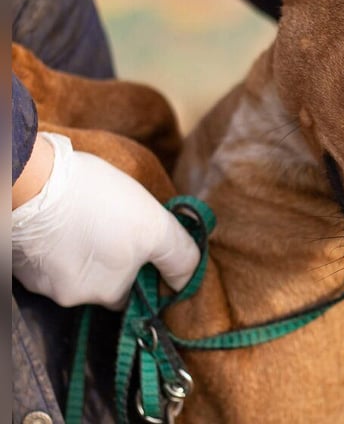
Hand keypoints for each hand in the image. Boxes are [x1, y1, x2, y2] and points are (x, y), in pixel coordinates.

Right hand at [11, 132, 199, 309]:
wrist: (35, 182)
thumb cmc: (99, 201)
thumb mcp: (155, 224)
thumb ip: (177, 256)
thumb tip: (187, 282)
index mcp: (107, 293)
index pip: (130, 294)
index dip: (138, 269)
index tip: (136, 243)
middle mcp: (72, 298)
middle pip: (100, 283)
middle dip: (108, 258)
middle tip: (111, 223)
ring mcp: (42, 282)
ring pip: (72, 270)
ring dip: (82, 250)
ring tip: (86, 217)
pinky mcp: (19, 264)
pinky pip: (46, 259)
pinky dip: (55, 244)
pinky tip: (62, 219)